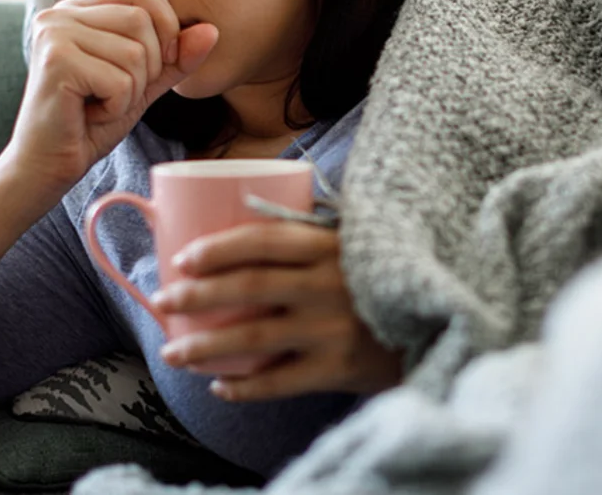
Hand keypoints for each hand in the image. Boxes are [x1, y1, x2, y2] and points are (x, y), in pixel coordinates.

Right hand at [4, 0, 218, 191]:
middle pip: (142, 20)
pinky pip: (119, 80)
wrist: (48, 165)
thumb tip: (212, 31)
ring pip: (134, 53)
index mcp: (80, 9)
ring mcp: (54, 33)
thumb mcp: (143, 83)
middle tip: (117, 93)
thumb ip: (176, 57)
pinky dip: (116, 107)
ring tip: (101, 104)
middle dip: (147, 67)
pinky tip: (90, 114)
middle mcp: (61, 12)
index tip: (157, 63)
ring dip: (131, 91)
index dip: (164, 24)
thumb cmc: (91, 122)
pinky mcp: (55, 61)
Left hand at [151, 221, 402, 400]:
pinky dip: (245, 388)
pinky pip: (280, 381)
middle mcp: (329, 285)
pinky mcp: (340, 368)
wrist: (438, 321)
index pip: (263, 240)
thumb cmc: (383, 276)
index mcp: (331, 245)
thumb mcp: (355, 242)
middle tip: (163, 301)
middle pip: (249, 287)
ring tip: (174, 352)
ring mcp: (333, 329)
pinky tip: (220, 387)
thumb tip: (244, 213)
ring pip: (255, 338)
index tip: (183, 259)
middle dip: (198, 295)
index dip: (218, 249)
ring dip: (207, 347)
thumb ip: (311, 234)